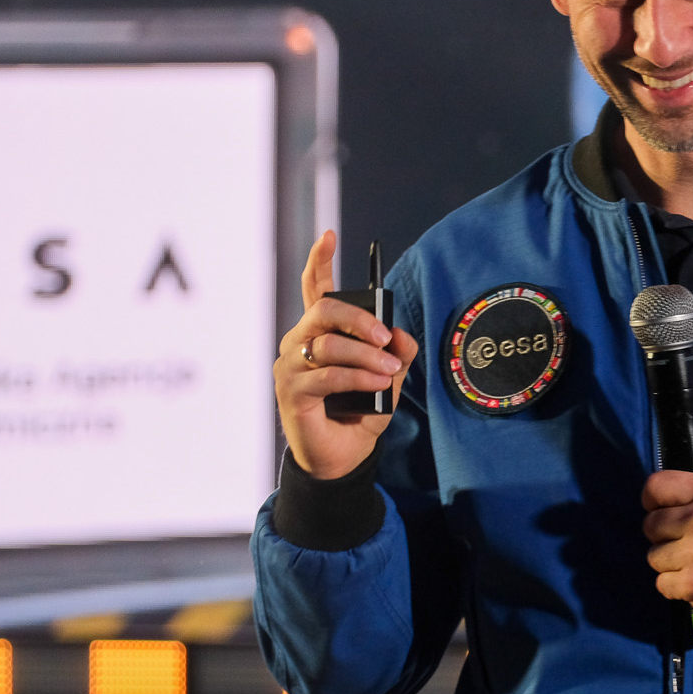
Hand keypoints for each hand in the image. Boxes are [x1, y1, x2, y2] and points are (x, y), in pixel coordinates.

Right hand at [274, 230, 419, 479]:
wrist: (342, 458)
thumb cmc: (359, 414)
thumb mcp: (387, 378)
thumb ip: (396, 353)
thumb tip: (401, 334)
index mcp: (319, 334)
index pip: (314, 289)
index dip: (319, 260)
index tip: (329, 235)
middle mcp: (298, 344)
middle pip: (324, 311)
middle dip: (361, 319)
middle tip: (387, 337)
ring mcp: (290, 367)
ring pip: (329, 344)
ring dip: (366, 355)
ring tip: (388, 368)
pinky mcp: (291, 392)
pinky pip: (328, 374)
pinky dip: (358, 375)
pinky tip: (377, 381)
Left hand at [642, 472, 692, 626]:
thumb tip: (664, 499)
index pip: (656, 486)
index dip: (651, 500)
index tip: (656, 509)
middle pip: (650, 525)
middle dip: (663, 535)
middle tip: (683, 542)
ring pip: (654, 557)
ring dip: (670, 563)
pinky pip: (662, 584)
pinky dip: (677, 586)